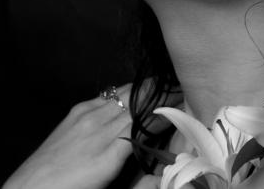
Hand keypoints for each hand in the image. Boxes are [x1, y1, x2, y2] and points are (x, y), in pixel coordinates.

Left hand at [2, 84, 179, 188]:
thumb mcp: (109, 182)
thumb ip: (137, 165)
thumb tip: (162, 150)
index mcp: (111, 151)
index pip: (149, 120)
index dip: (169, 108)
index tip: (186, 100)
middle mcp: (101, 127)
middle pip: (140, 100)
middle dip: (162, 92)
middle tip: (181, 86)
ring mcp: (88, 114)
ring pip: (126, 93)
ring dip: (147, 87)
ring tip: (164, 83)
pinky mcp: (77, 110)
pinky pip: (108, 94)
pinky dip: (126, 91)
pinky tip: (134, 92)